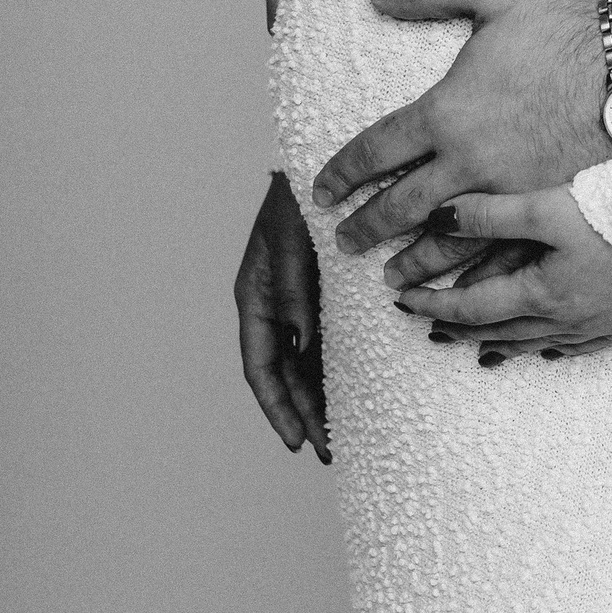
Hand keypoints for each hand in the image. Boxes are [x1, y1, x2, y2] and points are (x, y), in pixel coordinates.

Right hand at [235, 173, 330, 461]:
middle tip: (329, 452)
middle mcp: (274, 304)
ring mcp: (298, 299)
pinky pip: (326, 340)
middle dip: (304, 414)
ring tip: (343, 435)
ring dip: (319, 398)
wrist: (327, 160)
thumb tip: (303, 340)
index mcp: (255, 296)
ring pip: (305, 363)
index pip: (261, 366)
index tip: (296, 441)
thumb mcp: (294, 240)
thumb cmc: (302, 195)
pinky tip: (356, 389)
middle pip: (285, 374)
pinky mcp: (324, 292)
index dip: (277, 407)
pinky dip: (336, 368)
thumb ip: (295, 289)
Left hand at [311, 0, 607, 255]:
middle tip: (345, 243)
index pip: (379, 149)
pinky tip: (470, 290)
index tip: (322, 191)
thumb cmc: (574, 17)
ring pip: (450, 239)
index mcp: (450, 111)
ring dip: (416, 262)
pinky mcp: (555, 206)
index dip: (345, 171)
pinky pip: (503, 252)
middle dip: (369, 226)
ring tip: (395, 283)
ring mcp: (515, 191)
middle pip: (405, 204)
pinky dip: (477, 273)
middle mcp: (473, 160)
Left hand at [394, 188, 611, 363]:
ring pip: (534, 344)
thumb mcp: (550, 205)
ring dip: (499, 343)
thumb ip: (489, 213)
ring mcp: (598, 327)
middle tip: (428, 324)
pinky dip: (546, 349)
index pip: (471, 305)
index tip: (401, 300)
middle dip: (459, 326)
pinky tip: (544, 347)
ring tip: (475, 345)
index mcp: (542, 292)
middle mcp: (566, 319)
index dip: (433, 303)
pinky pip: (573, 348)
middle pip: (498, 331)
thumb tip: (435, 219)